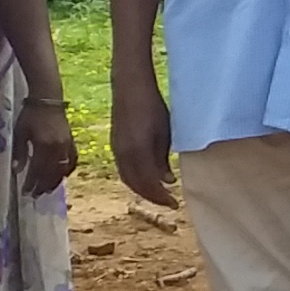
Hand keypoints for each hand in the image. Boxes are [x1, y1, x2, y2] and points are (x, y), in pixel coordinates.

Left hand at [13, 90, 79, 194]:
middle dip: (42, 186)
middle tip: (34, 195)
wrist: (47, 98)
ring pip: (63, 170)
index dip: (32, 182)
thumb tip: (17, 170)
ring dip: (54, 182)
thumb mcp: (20, 132)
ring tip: (46, 190)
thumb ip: (20, 152)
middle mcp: (57, 147)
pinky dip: (67, 171)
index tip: (25, 192)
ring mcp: (67, 145)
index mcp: (43, 144)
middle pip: (51, 173)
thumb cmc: (30, 114)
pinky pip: (72, 161)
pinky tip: (61, 176)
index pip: (38, 170)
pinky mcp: (72, 142)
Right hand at [110, 73, 178, 207]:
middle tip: (169, 201)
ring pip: (128, 178)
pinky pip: (123, 169)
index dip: (162, 197)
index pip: (149, 184)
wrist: (130, 86)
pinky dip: (135, 178)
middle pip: (137, 185)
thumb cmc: (153, 106)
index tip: (175, 204)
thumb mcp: (165, 133)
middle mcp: (123, 154)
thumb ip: (163, 158)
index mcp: (138, 152)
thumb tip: (166, 180)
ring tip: (159, 192)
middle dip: (153, 196)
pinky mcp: (114, 144)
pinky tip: (147, 176)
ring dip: (143, 189)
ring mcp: (116, 149)